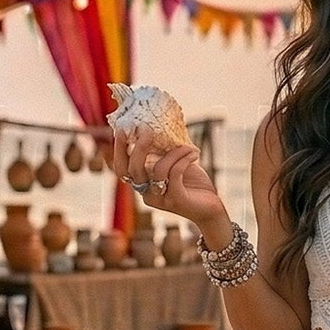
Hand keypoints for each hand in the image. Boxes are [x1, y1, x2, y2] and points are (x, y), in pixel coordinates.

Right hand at [109, 132, 227, 232]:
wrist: (211, 207)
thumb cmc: (192, 182)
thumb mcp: (174, 162)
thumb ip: (162, 149)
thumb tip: (156, 123)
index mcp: (142, 183)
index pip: (121, 168)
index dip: (119, 149)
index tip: (123, 128)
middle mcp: (146, 193)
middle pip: (133, 170)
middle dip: (139, 147)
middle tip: (147, 129)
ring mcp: (160, 199)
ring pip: (158, 170)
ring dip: (173, 153)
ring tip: (187, 146)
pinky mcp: (176, 200)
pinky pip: (175, 174)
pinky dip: (184, 159)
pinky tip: (194, 154)